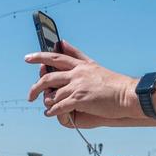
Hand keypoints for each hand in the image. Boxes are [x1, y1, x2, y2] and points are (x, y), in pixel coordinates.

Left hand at [25, 39, 139, 126]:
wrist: (127, 94)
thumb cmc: (113, 83)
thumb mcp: (93, 65)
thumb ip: (77, 55)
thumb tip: (62, 42)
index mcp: (80, 66)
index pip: (55, 57)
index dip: (40, 57)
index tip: (27, 58)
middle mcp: (76, 74)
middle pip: (48, 77)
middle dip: (36, 87)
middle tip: (30, 95)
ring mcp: (78, 86)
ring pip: (53, 94)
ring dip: (47, 102)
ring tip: (47, 107)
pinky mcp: (80, 99)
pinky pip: (60, 106)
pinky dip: (53, 111)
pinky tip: (50, 114)